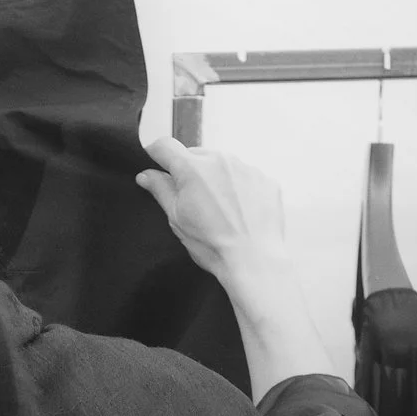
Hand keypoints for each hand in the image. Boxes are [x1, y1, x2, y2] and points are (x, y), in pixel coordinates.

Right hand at [136, 137, 334, 398]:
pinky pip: (246, 178)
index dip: (156, 153)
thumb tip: (149, 177)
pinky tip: (239, 218)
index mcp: (192, 169)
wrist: (260, 271)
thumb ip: (161, 194)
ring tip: (216, 215)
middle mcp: (221, 161)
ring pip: (222, 164)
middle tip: (187, 202)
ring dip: (216, 181)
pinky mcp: (267, 181)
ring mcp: (247, 169)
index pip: (164, 144)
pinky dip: (240, 191)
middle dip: (188, 173)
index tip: (153, 162)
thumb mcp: (178, 227)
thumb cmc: (216, 254)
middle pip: (195, 154)